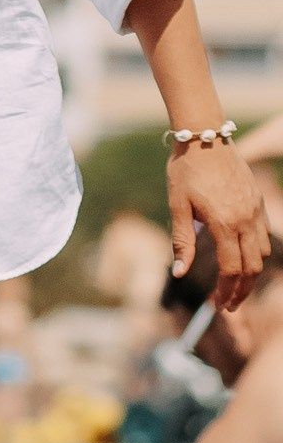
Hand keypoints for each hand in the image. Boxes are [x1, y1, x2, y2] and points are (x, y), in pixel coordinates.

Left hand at [169, 139, 269, 309]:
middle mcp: (246, 219)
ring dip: (251, 273)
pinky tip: (243, 259)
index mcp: (225, 223)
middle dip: (242, 290)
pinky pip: (264, 234)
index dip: (226, 292)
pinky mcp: (258, 201)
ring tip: (235, 286)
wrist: (204, 137)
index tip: (217, 305)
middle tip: (228, 305)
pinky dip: (256, 252)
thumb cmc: (185, 171)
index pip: (232, 270)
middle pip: (252, 267)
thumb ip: (182, 242)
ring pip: (262, 252)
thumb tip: (180, 273)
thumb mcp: (177, 207)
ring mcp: (255, 209)